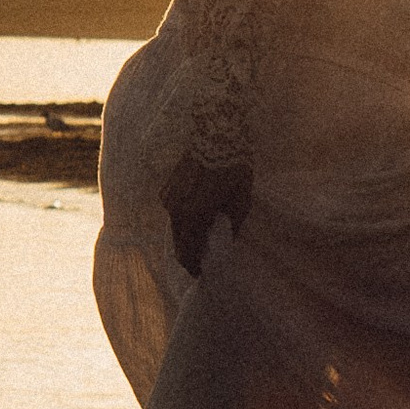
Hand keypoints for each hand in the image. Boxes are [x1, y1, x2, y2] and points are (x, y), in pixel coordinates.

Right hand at [162, 148, 251, 277]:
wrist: (216, 134)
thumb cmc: (234, 166)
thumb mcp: (242, 198)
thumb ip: (232, 224)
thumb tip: (226, 239)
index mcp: (197, 214)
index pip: (190, 250)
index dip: (195, 265)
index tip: (201, 274)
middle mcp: (177, 209)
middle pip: (178, 243)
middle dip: (188, 256)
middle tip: (199, 264)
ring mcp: (169, 199)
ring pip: (174, 229)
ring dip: (185, 239)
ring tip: (198, 244)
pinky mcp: (166, 189)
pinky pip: (172, 213)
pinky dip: (181, 222)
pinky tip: (192, 223)